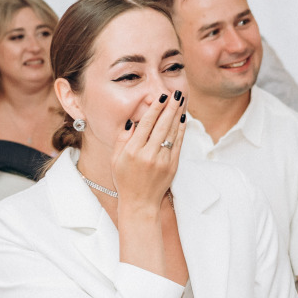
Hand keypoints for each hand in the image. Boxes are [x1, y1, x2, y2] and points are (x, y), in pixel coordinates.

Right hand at [111, 90, 186, 214]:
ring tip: (181, 101)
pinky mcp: (172, 166)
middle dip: (170, 108)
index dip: (154, 109)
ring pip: (171, 133)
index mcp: (132, 151)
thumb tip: (132, 121)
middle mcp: (148, 155)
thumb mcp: (116, 159)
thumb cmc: (125, 180)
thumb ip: (122, 139)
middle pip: (161, 125)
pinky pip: (178, 143)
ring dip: (177, 115)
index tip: (161, 97)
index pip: (146, 124)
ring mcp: (162, 160)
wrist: (140, 203)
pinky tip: (182, 119)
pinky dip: (181, 130)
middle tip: (175, 93)